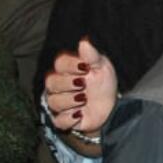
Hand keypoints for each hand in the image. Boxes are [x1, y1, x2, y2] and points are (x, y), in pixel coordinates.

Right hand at [45, 38, 117, 153]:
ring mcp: (60, 103)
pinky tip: (81, 113)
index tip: (85, 68)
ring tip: (85, 99)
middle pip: (51, 82)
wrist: (111, 106)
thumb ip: (92, 55)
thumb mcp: (102, 67)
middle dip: (68, 83)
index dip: (70, 65)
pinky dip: (70, 118)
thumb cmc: (103, 84)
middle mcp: (59, 86)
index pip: (59, 63)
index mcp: (68, 70)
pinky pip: (58, 120)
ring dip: (71, 101)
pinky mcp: (63, 119)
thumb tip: (84, 41)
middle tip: (84, 84)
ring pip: (53, 101)